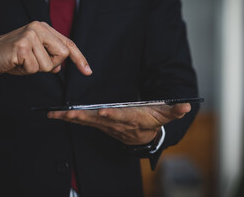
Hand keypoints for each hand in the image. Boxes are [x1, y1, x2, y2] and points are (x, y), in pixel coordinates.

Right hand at [0, 21, 91, 75]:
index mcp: (44, 28)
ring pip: (48, 64)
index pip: (68, 44)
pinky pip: (35, 68)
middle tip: (34, 61)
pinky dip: (26, 70)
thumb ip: (50, 57)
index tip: (87, 71)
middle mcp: (39, 28)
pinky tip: (17, 62)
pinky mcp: (22, 46)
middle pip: (63, 53)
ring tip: (23, 61)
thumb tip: (60, 67)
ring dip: (36, 68)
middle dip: (51, 64)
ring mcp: (30, 36)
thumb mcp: (36, 54)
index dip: (79, 58)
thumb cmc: (13, 55)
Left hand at [47, 103, 190, 144]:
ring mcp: (107, 126)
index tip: (103, 112)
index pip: (122, 117)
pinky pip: (83, 122)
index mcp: (133, 120)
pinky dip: (70, 118)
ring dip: (72, 118)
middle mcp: (117, 124)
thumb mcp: (166, 115)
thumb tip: (187, 105)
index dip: (113, 116)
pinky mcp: (99, 125)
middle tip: (70, 113)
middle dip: (84, 117)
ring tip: (56, 114)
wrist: (143, 139)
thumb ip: (175, 110)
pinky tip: (56, 115)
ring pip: (88, 122)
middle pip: (99, 121)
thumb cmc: (154, 122)